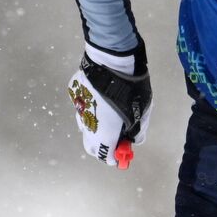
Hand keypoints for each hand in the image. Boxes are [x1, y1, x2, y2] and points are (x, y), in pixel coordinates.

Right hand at [68, 45, 151, 168]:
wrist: (112, 59)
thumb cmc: (131, 88)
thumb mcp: (142, 111)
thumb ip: (138, 129)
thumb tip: (135, 140)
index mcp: (103, 133)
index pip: (104, 155)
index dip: (114, 158)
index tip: (121, 155)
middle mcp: (86, 124)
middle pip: (91, 145)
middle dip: (102, 147)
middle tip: (115, 140)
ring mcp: (77, 107)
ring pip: (84, 125)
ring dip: (96, 127)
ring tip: (110, 117)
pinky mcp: (74, 93)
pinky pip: (82, 106)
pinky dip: (91, 108)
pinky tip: (102, 97)